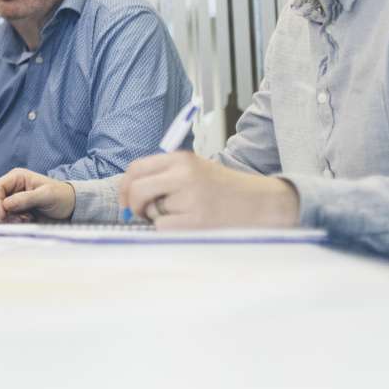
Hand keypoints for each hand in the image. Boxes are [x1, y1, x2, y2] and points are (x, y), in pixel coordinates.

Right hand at [0, 168, 74, 222]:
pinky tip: (26, 221)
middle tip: (18, 220)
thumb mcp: (46, 195)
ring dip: (8, 218)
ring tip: (26, 220)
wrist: (71, 207)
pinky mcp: (15, 210)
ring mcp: (13, 199)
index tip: (3, 215)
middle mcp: (12, 187)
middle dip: (1, 212)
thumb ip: (26, 199)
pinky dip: (12, 222)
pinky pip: (5, 217)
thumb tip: (6, 204)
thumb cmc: (61, 197)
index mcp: (17, 177)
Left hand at [120, 153, 299, 228]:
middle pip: (136, 189)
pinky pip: (163, 227)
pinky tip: (190, 224)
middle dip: (133, 204)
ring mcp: (191, 197)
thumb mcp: (195, 169)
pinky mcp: (197, 220)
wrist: (263, 203)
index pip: (136, 168)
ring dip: (160, 217)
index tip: (125, 199)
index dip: (125, 186)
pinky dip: (170, 229)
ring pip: (151, 211)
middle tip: (140, 213)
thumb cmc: (226, 189)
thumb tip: (129, 193)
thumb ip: (164, 175)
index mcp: (181, 159)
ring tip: (185, 214)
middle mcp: (184, 174)